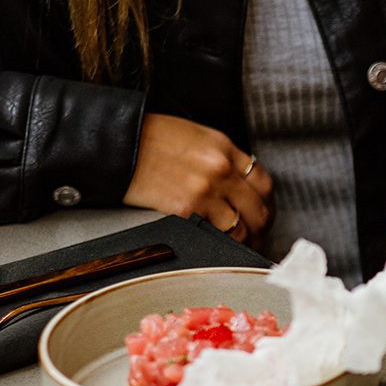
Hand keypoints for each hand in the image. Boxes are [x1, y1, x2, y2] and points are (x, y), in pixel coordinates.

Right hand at [123, 113, 273, 250]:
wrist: (118, 142)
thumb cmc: (150, 138)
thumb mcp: (196, 137)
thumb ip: (220, 158)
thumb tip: (237, 181)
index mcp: (224, 148)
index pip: (263, 182)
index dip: (267, 203)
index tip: (263, 212)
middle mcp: (220, 169)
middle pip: (258, 208)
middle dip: (261, 228)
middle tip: (257, 236)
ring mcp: (204, 191)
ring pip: (241, 228)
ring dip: (244, 241)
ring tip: (241, 247)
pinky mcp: (185, 210)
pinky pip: (215, 235)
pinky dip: (219, 243)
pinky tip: (218, 246)